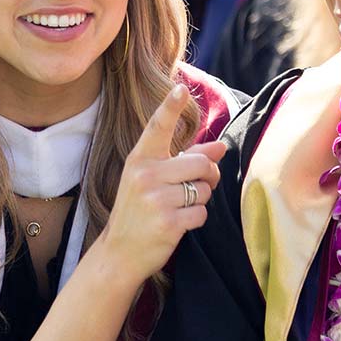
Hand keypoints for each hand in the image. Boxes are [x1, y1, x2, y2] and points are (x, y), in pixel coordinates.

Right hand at [93, 84, 227, 279]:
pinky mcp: (168, 222)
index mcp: (140, 159)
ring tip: (177, 207)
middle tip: (193, 186)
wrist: (120, 252)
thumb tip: (221, 145)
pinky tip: (178, 224)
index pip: (157, 127)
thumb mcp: (153, 179)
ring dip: (200, 200)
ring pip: (204, 189)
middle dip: (207, 176)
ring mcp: (156, 199)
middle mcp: (145, 175)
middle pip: (201, 163)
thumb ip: (186, 159)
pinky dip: (196, 219)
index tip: (180, 89)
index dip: (170, 107)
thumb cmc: (139, 210)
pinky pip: (201, 213)